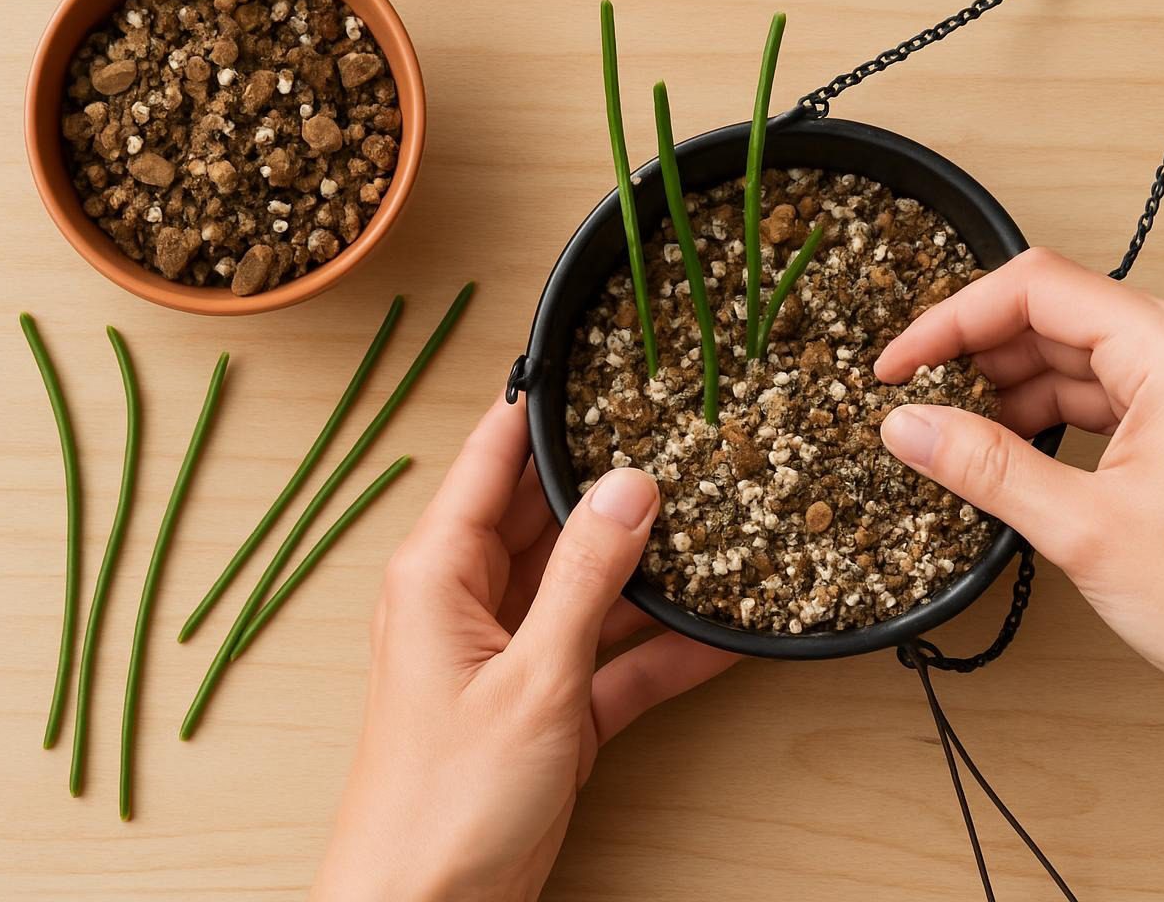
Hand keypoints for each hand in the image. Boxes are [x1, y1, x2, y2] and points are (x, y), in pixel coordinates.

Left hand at [313, 399, 736, 900]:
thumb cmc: (444, 802)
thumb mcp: (532, 678)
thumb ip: (585, 578)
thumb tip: (630, 487)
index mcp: (440, 571)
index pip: (493, 458)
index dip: (542, 404)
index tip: (598, 360)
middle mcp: (473, 600)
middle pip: (551, 514)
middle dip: (615, 481)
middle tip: (685, 437)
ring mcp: (514, 654)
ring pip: (590, 583)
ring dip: (648, 565)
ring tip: (721, 519)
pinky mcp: (549, 706)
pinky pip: (614, 656)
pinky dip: (661, 647)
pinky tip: (724, 627)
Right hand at [875, 247, 1163, 900]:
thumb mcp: (1079, 529)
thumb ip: (982, 464)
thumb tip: (907, 424)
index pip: (1040, 289)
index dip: (952, 321)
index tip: (898, 364)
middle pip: (1058, 313)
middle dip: (978, 354)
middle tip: (913, 398)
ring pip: (1079, 353)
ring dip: (1011, 388)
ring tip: (952, 432)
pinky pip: (1107, 389)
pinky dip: (1052, 412)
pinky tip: (1006, 447)